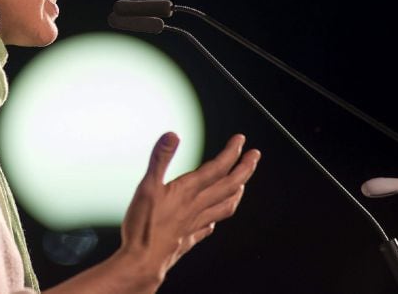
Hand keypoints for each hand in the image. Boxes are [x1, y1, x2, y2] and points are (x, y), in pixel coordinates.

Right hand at [117, 133, 260, 288]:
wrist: (142, 260)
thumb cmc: (144, 226)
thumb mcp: (147, 185)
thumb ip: (160, 159)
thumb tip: (173, 136)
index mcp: (188, 191)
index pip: (217, 168)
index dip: (231, 152)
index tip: (240, 141)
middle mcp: (197, 206)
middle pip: (229, 185)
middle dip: (245, 168)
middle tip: (255, 156)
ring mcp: (195, 223)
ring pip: (225, 206)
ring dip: (237, 192)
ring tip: (243, 183)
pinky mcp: (189, 238)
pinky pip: (210, 226)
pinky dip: (216, 217)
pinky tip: (214, 219)